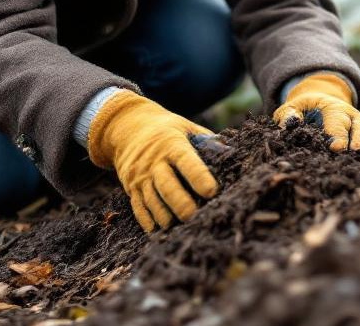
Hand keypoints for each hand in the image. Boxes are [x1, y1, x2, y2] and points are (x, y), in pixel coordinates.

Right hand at [86, 91, 219, 231]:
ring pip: (152, 201)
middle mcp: (154, 162)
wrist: (127, 127)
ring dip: (165, 217)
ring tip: (179, 228)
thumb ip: (207, 142)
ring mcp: (140, 177)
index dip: (199, 177)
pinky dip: (148, 221)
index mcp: (172, 145)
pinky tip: (159, 231)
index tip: (212, 191)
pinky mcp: (131, 189)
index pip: (186, 162)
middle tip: (195, 217)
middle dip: (181, 204)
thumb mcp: (186, 128)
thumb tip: (232, 154)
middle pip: (167, 186)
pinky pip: (139, 208)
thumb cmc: (166, 130)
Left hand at [272, 72, 359, 155]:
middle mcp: (350, 113)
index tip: (336, 148)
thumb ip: (288, 115)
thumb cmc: (304, 109)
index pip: (336, 122)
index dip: (337, 135)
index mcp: (332, 107)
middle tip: (358, 155)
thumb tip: (290, 123)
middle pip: (358, 127)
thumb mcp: (291, 107)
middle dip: (358, 141)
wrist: (320, 101)